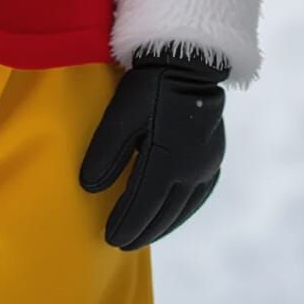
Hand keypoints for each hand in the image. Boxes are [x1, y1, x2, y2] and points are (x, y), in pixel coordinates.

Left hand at [79, 44, 228, 250]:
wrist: (190, 60)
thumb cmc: (150, 84)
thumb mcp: (121, 114)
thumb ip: (106, 152)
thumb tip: (89, 187)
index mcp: (168, 160)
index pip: (143, 203)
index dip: (126, 223)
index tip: (110, 238)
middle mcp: (192, 170)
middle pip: (164, 211)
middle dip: (141, 229)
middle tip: (121, 243)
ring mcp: (207, 165)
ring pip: (183, 207)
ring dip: (162, 224)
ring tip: (142, 235)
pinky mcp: (215, 157)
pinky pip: (198, 195)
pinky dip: (182, 210)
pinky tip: (173, 214)